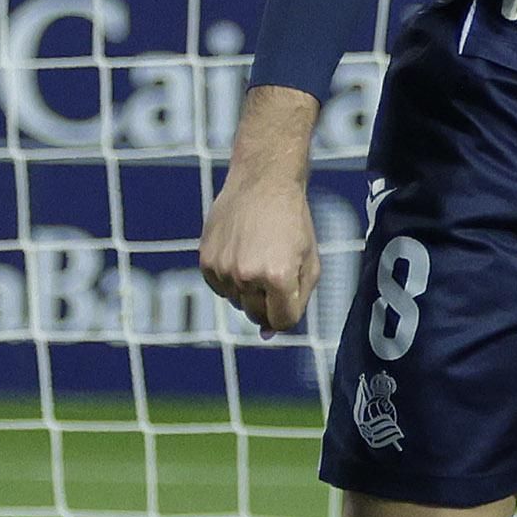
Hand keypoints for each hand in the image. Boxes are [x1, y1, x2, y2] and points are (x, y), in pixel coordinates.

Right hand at [201, 161, 320, 335]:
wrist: (263, 182)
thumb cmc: (293, 222)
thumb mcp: (310, 261)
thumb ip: (298, 301)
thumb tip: (268, 333)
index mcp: (278, 277)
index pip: (283, 321)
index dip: (290, 310)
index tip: (291, 291)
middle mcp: (247, 276)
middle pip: (257, 315)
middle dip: (270, 301)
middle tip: (275, 268)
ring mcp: (223, 269)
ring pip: (237, 303)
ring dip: (250, 289)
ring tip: (259, 254)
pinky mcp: (206, 262)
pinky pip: (220, 288)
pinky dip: (231, 278)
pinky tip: (241, 251)